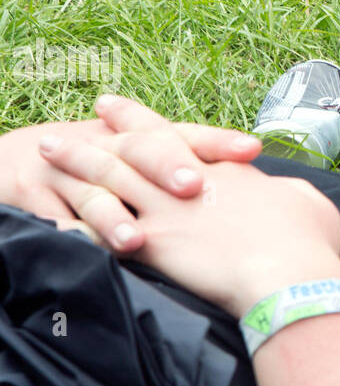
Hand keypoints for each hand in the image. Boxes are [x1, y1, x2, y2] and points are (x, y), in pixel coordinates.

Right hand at [0, 96, 261, 249]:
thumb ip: (203, 176)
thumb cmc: (103, 164)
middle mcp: (108, 148)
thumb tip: (269, 193)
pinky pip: (57, 220)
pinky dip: (70, 235)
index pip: (185, 135)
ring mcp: (70, 172)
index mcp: (141, 139)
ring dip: (113, 218)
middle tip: (193, 186)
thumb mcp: (145, 160)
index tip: (253, 149)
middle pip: (140, 153)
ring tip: (135, 240)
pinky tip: (83, 250)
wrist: (22, 157)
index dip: (218, 141)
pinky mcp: (38, 197)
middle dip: (167, 166)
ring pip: (95, 194)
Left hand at [37, 129, 339, 317]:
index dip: (144, 120)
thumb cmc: (307, 241)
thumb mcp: (310, 204)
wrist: (288, 272)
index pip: (177, 137)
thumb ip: (291, 194)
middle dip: (108, 129)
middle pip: (137, 146)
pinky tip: (52, 212)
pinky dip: (73, 217)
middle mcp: (188, 179)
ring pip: (109, 175)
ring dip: (76, 160)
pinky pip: (101, 226)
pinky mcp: (152, 240)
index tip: (120, 108)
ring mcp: (165, 208)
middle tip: (84, 115)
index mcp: (225, 169)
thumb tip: (289, 194)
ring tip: (48, 149)